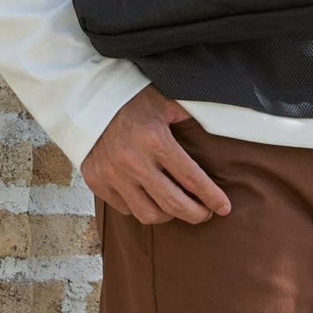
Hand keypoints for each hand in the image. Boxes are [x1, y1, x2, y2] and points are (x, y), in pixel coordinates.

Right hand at [81, 85, 231, 225]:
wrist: (87, 97)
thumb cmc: (132, 98)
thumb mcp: (165, 101)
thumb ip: (189, 119)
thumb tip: (216, 133)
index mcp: (155, 139)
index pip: (191, 178)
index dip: (212, 197)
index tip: (224, 207)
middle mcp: (133, 161)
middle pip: (173, 204)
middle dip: (196, 214)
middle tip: (206, 213)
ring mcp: (112, 174)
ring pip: (148, 214)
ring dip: (168, 215)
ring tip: (177, 206)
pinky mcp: (96, 181)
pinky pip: (125, 208)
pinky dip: (141, 207)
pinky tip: (149, 197)